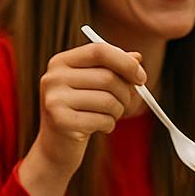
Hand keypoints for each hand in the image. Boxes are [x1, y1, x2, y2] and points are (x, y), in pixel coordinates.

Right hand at [27, 42, 144, 179]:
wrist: (56, 145)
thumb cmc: (79, 110)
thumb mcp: (92, 85)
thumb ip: (112, 68)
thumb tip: (136, 57)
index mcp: (61, 62)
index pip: (99, 51)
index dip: (125, 63)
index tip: (141, 78)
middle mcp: (53, 77)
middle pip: (108, 77)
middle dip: (126, 94)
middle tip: (126, 104)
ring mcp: (54, 98)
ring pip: (108, 100)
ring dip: (118, 111)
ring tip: (109, 116)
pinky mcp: (60, 120)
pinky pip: (102, 119)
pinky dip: (109, 125)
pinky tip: (99, 127)